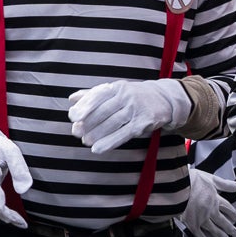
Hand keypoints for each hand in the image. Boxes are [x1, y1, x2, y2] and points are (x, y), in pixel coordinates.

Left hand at [67, 79, 192, 153]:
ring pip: (114, 123)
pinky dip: (110, 142)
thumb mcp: (115, 91)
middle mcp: (126, 96)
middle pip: (104, 110)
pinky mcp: (144, 122)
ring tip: (86, 142)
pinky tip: (99, 149)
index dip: (84, 106)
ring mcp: (136, 109)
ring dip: (98, 134)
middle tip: (76, 132)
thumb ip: (93, 95)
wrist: (164, 99)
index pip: (98, 95)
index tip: (72, 116)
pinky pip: (125, 133)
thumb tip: (71, 99)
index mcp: (116, 87)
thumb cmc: (133, 96)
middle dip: (89, 122)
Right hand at [180, 169, 235, 236]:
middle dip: (231, 229)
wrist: (176, 187)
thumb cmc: (191, 180)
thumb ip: (223, 183)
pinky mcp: (192, 225)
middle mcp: (211, 211)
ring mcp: (202, 219)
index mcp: (215, 199)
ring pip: (215, 230)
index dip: (233, 213)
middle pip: (223, 221)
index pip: (227, 208)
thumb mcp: (209, 178)